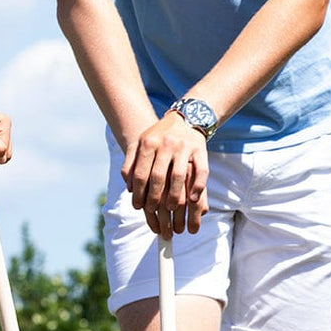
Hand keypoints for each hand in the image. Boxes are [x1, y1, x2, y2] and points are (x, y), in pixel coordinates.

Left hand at [121, 113, 209, 236]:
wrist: (184, 118)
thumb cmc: (159, 137)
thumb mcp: (141, 145)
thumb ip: (131, 164)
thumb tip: (130, 188)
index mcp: (149, 143)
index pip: (141, 173)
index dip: (139, 193)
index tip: (138, 207)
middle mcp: (166, 144)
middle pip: (158, 176)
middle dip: (154, 197)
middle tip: (152, 211)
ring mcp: (184, 147)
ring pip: (178, 175)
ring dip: (174, 195)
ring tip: (170, 209)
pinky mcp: (201, 150)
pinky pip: (201, 171)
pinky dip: (197, 186)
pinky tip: (192, 200)